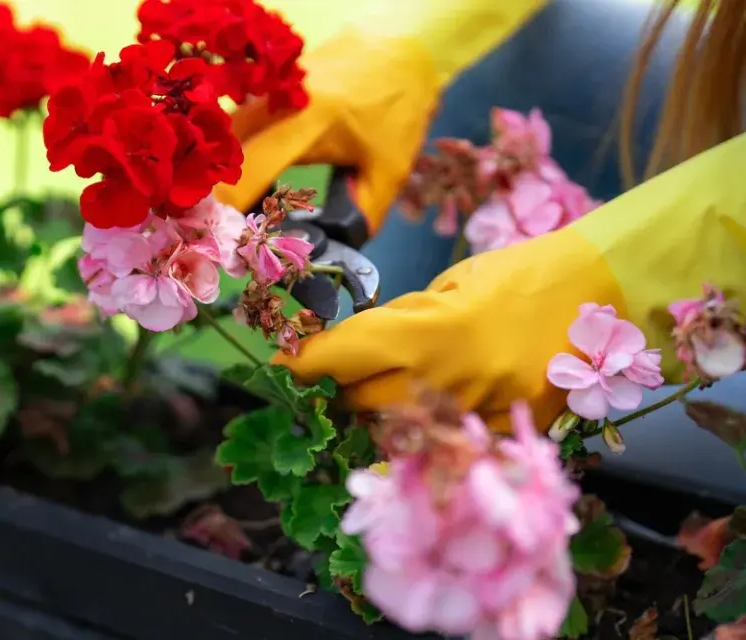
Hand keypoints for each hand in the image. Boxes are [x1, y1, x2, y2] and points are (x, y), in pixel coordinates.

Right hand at [214, 0, 549, 232]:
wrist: (403, 48)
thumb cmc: (400, 107)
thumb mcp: (391, 169)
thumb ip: (363, 211)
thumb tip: (336, 247)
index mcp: (309, 122)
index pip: (252, 168)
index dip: (229, 204)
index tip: (222, 235)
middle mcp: (279, 100)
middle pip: (226, 148)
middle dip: (214, 189)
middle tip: (215, 225)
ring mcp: (271, 87)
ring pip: (228, 132)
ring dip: (220, 166)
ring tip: (223, 204)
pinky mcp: (270, 83)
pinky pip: (240, 118)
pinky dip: (234, 146)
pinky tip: (239, 170)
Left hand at [274, 133, 745, 432]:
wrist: (602, 287)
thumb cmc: (521, 272)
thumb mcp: (449, 285)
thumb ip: (402, 322)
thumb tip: (358, 350)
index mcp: (432, 331)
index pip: (344, 356)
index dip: (306, 361)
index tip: (285, 363)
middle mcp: (451, 381)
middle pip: (363, 403)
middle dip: (341, 388)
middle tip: (339, 371)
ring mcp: (481, 415)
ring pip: (401, 431)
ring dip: (381, 412)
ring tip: (386, 385)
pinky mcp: (508, 434)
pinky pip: (447, 443)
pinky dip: (429, 428)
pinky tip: (434, 405)